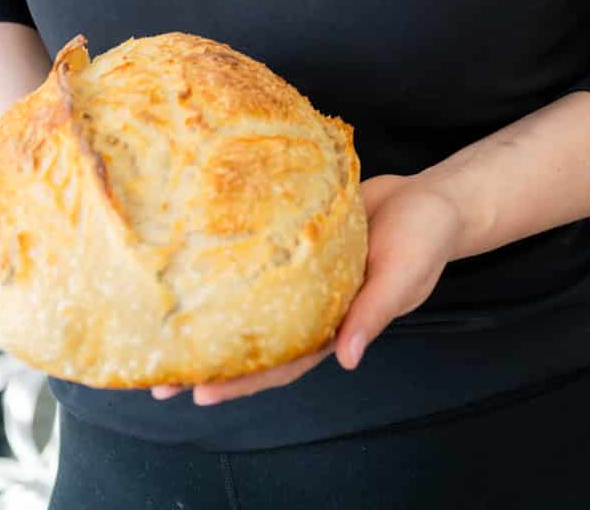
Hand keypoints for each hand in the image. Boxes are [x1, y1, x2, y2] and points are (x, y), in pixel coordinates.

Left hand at [152, 172, 464, 406]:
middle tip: (158, 377)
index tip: (202, 393)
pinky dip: (231, 262)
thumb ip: (374, 315)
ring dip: (210, 313)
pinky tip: (196, 261)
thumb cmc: (423, 240)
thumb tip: (347, 360)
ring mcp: (302, 273)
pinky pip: (260, 253)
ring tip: (162, 324)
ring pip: (250, 301)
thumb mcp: (403, 277)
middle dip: (210, 361)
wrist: (430, 196)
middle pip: (255, 340)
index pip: (282, 363)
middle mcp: (311, 305)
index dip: (243, 382)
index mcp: (334, 325)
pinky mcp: (298, 236)